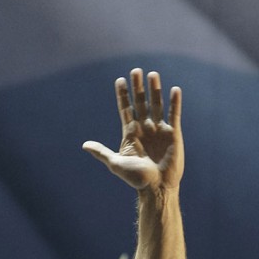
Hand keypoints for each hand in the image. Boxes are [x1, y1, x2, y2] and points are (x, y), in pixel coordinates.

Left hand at [82, 67, 182, 192]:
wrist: (156, 187)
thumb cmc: (136, 178)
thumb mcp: (115, 163)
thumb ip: (101, 152)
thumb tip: (84, 145)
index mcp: (130, 133)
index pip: (125, 109)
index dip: (122, 95)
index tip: (120, 80)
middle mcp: (145, 128)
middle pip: (141, 103)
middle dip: (138, 88)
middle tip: (136, 71)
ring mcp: (159, 129)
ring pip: (157, 105)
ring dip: (155, 90)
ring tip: (152, 74)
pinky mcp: (173, 133)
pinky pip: (174, 115)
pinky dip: (174, 102)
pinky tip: (174, 89)